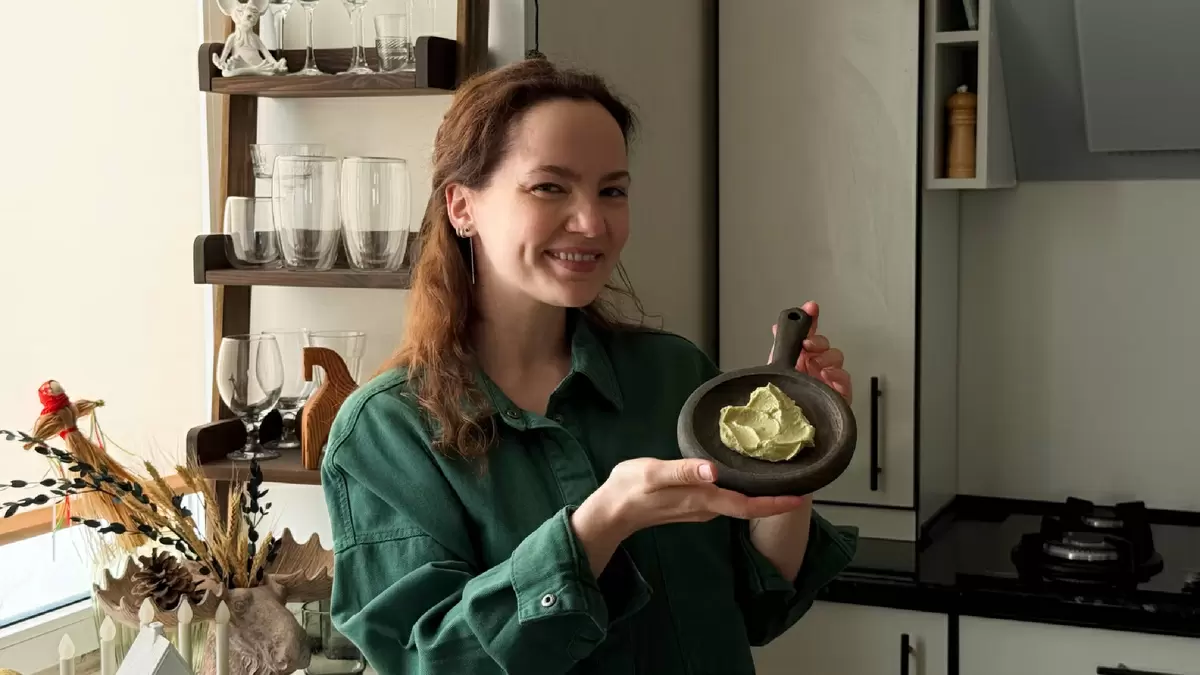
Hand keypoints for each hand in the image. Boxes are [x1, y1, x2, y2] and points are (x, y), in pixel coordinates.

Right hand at [571, 458, 805, 576]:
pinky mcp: (692, 503)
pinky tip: (743, 474)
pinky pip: (725, 498)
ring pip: (738, 502)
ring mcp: (700, 508)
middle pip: (748, 505)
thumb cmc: (630, 490)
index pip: (747, 505)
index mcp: (703, 499)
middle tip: (798, 480)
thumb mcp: (653, 474)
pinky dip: (740, 489)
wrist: (612, 511)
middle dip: (774, 497)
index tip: (800, 498)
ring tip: (777, 474)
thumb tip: (712, 470)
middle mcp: (707, 508)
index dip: (774, 503)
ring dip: (759, 493)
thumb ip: (683, 471)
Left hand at [772, 301, 852, 403]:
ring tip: (815, 364)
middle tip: (807, 345)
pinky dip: (836, 376)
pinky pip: (845, 381)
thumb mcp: (776, 368)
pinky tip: (826, 376)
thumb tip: (776, 324)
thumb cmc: (781, 400)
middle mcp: (816, 367)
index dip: (812, 320)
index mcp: (801, 359)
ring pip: (837, 359)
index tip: (811, 308)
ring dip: (826, 358)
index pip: (811, 334)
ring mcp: (828, 380)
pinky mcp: (839, 396)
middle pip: (826, 345)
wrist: (785, 428)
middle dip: (818, 341)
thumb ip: (780, 345)